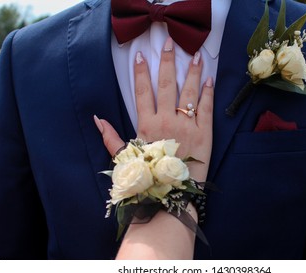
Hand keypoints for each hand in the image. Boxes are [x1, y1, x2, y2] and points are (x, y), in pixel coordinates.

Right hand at [95, 37, 213, 181]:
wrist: (173, 196)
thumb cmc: (148, 179)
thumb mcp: (125, 159)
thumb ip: (110, 138)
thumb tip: (96, 119)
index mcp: (147, 125)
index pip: (142, 92)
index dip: (140, 72)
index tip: (140, 54)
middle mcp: (167, 121)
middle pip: (165, 85)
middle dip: (166, 62)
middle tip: (169, 42)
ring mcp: (187, 126)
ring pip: (189, 93)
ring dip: (192, 72)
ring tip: (196, 55)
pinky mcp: (205, 133)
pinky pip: (206, 109)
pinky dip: (208, 94)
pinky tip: (209, 80)